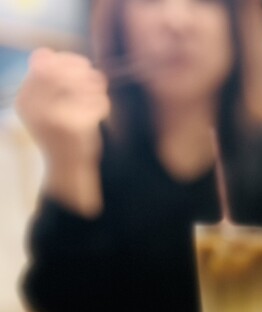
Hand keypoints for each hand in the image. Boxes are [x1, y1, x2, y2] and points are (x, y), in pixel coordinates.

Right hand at [16, 48, 109, 162]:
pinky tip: (103, 111)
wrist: (67, 171)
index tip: (82, 66)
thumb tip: (55, 55)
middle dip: (84, 70)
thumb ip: (46, 83)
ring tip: (101, 92)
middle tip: (97, 78)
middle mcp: (34, 108)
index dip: (66, 59)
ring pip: (80, 84)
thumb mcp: (42, 109)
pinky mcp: (75, 129)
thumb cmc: (58, 136)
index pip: (42, 62)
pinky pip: (95, 103)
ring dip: (96, 85)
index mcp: (24, 100)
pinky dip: (103, 104)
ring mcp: (53, 118)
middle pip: (63, 70)